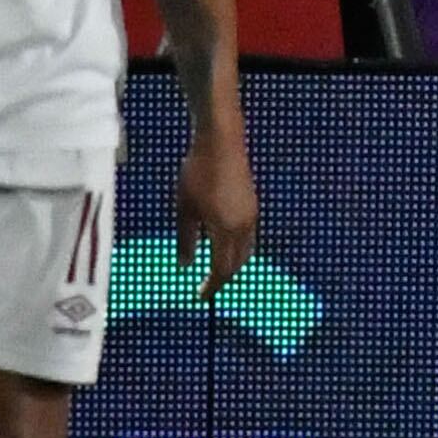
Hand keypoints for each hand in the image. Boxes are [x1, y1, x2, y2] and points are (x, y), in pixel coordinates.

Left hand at [178, 122, 259, 294]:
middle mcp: (244, 226)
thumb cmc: (197, 173)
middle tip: (207, 286)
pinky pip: (247, 236)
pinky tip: (222, 243)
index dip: (211, 286)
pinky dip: (236, 247)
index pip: (222, 269)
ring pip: (245, 250)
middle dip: (222, 277)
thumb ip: (185, 239)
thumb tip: (185, 265)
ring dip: (231, 263)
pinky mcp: (253, 205)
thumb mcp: (184, 208)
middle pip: (237, 263)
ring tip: (214, 267)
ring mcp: (252, 215)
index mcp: (226, 229)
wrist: (221, 142)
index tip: (200, 296)